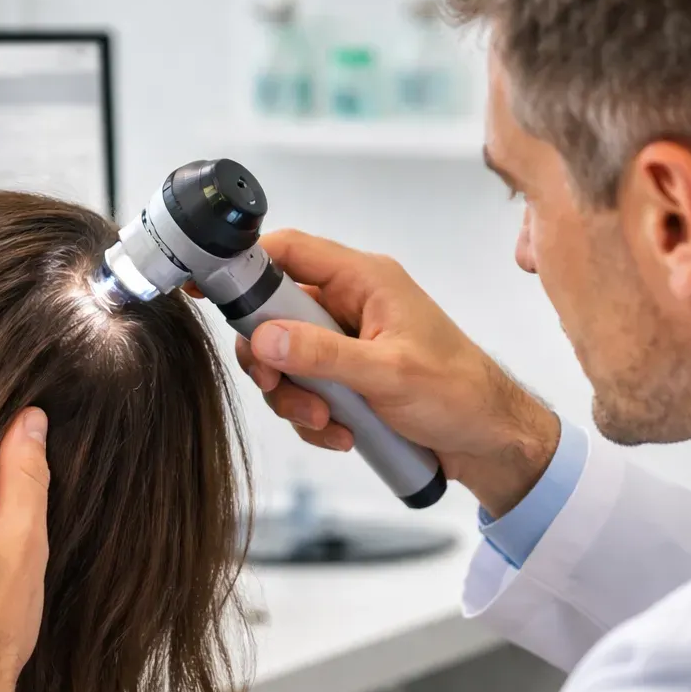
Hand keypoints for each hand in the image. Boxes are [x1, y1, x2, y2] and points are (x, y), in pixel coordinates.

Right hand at [241, 230, 559, 517]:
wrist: (488, 440)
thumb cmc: (459, 394)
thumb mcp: (389, 375)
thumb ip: (323, 355)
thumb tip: (264, 339)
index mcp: (364, 279)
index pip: (287, 252)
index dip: (240, 265)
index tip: (202, 286)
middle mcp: (349, 303)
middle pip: (271, 315)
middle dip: (271, 361)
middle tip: (280, 388)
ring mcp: (344, 340)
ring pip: (282, 360)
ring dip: (294, 399)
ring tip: (328, 423)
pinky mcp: (344, 375)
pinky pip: (302, 389)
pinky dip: (313, 418)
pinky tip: (342, 435)